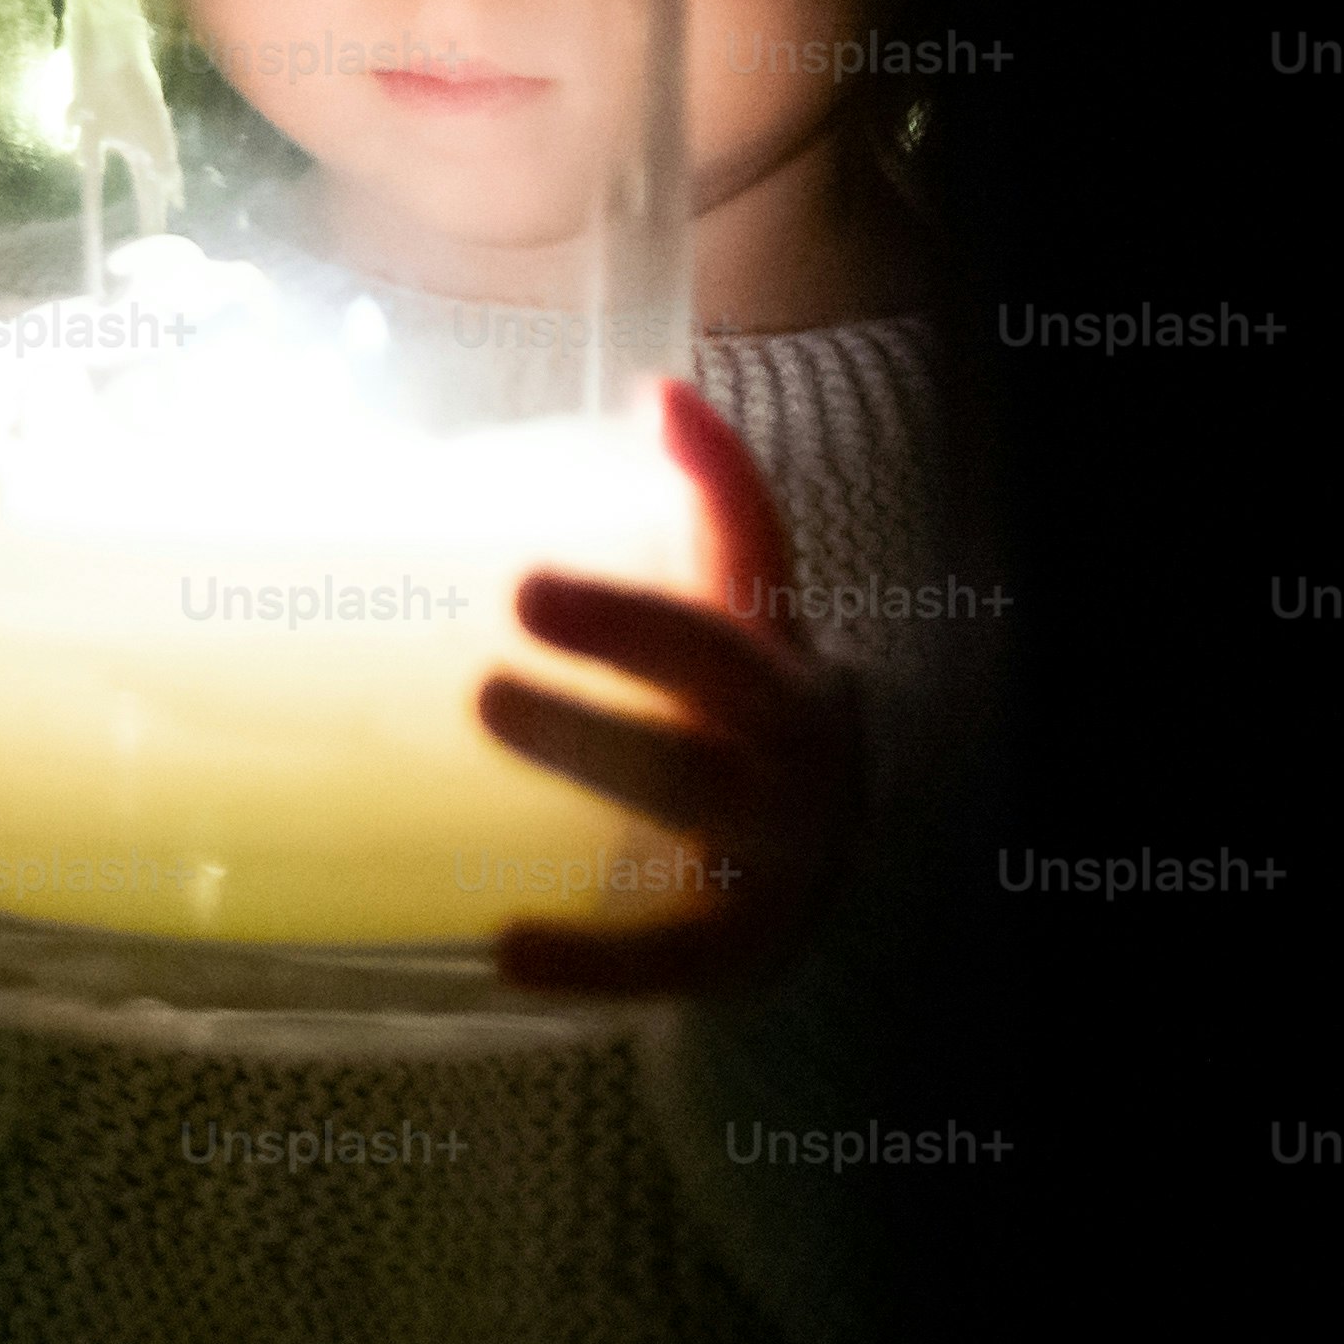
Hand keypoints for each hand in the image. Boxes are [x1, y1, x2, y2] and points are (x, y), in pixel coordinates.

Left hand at [483, 378, 864, 997]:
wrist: (851, 882)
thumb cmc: (750, 729)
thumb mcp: (738, 628)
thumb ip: (704, 520)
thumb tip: (658, 390)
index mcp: (773, 652)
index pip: (754, 554)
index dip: (715, 482)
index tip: (653, 416)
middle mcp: (785, 736)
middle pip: (718, 667)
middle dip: (627, 624)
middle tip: (520, 589)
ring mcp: (771, 839)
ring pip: (690, 787)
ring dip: (593, 744)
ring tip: (491, 704)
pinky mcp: (738, 942)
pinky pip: (670, 952)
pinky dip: (593, 954)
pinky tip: (507, 944)